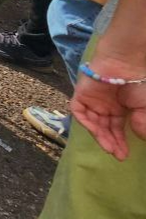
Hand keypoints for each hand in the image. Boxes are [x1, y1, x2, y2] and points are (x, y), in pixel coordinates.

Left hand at [72, 43, 145, 158]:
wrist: (125, 63)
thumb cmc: (138, 83)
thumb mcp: (144, 108)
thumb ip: (141, 123)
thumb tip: (139, 137)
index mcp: (119, 108)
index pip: (116, 129)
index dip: (119, 142)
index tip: (123, 155)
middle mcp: (104, 106)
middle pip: (104, 128)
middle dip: (110, 142)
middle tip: (117, 154)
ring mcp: (92, 100)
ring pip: (92, 123)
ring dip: (100, 136)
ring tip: (110, 148)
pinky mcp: (81, 94)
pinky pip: (78, 111)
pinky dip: (85, 122)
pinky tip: (96, 132)